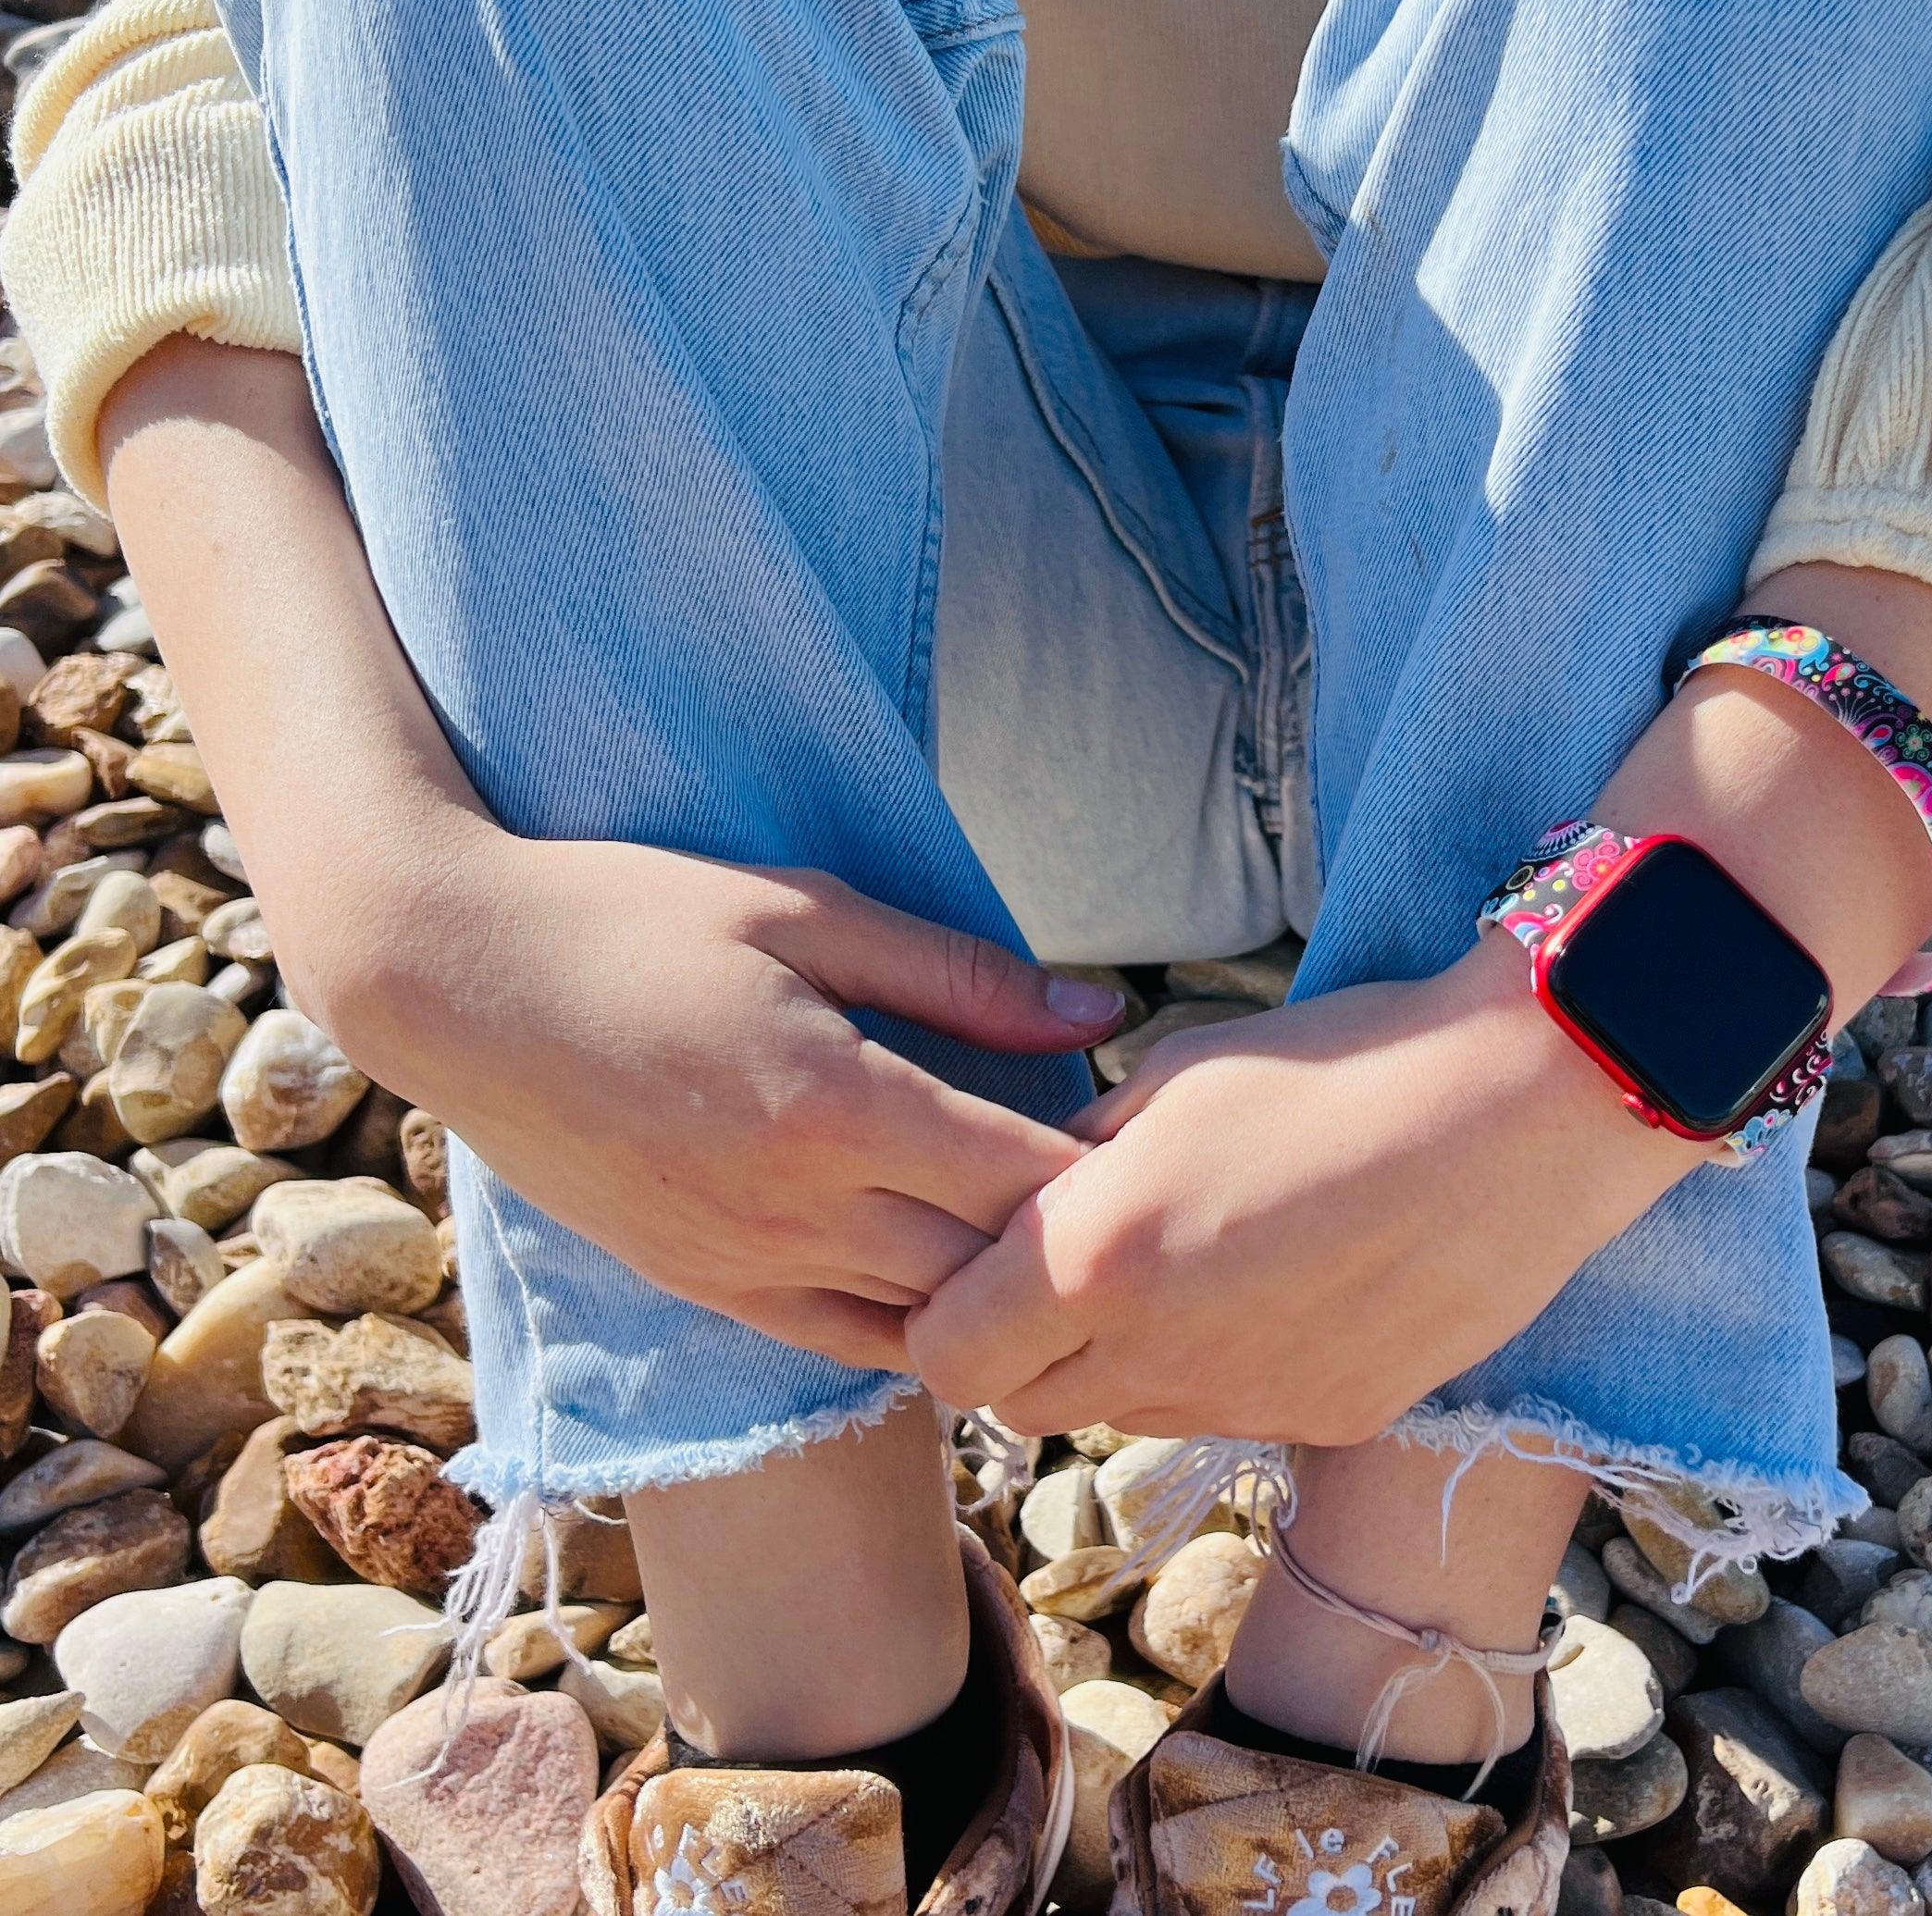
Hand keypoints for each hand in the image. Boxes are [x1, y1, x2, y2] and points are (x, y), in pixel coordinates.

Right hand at [300, 816, 1121, 1371]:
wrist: (449, 979)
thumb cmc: (633, 918)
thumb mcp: (807, 912)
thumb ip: (961, 975)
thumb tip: (1104, 1011)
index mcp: (834, 1106)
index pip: (1024, 1184)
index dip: (1110, 1178)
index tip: (1163, 1147)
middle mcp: (795, 1209)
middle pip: (989, 1271)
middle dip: (1076, 1249)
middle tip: (1143, 1209)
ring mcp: (741, 1263)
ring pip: (926, 1327)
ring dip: (1004, 1298)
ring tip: (1067, 1252)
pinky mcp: (700, 1285)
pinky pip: (843, 1338)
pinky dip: (917, 1323)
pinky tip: (959, 1281)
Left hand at [903, 933, 1712, 1442]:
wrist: (1517, 1109)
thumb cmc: (1339, 1063)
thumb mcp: (1176, 1074)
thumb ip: (1080, 1153)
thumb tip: (1034, 1191)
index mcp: (1098, 1256)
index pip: (947, 1356)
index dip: (946, 1313)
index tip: (976, 1261)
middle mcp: (1160, 1352)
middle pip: (1022, 1405)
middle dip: (1018, 1347)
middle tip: (1064, 1266)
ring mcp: (1249, 1401)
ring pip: (1124, 1416)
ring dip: (1119, 1359)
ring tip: (1185, 1261)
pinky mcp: (1328, 1419)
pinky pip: (1227, 1413)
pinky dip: (1220, 1366)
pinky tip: (1278, 1283)